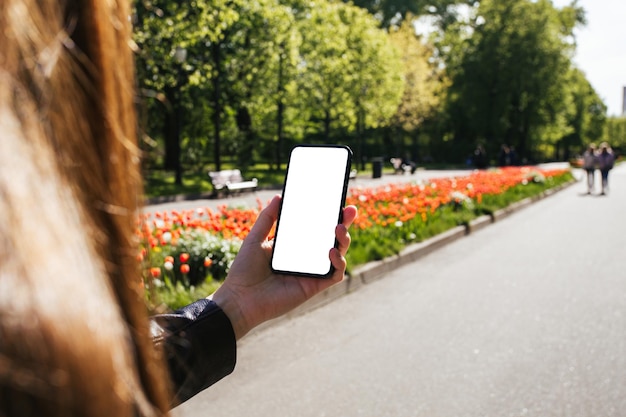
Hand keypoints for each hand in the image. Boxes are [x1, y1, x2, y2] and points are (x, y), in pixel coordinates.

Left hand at [211, 195, 357, 338]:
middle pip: (331, 239)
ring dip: (343, 240)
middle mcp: (305, 258)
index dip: (328, 215)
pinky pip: (334, 274)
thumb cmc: (244, 271)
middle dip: (344, 224)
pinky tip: (331, 251)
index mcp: (293, 245)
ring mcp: (311, 272)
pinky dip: (338, 262)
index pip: (315, 227)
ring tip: (339, 228)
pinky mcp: (314, 286)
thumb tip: (279, 197)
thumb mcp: (255, 239)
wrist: (240, 299)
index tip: (337, 201)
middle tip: (350, 210)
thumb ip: (267, 218)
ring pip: (338, 255)